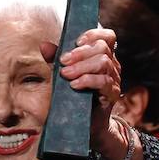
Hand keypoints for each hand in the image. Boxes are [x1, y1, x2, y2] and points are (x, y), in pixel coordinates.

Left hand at [40, 27, 125, 159]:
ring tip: (66, 75)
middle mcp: (111, 65)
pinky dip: (88, 80)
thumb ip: (55, 59)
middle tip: (63, 62)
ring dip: (82, 66)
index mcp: (102, 56)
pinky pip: (104, 82)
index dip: (93, 34)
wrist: (83, 124)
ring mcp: (114, 79)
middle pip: (102, 48)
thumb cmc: (73, 96)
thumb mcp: (62, 75)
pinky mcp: (113, 95)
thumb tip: (44, 45)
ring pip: (104, 62)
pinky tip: (75, 85)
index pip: (107, 36)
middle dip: (80, 53)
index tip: (76, 42)